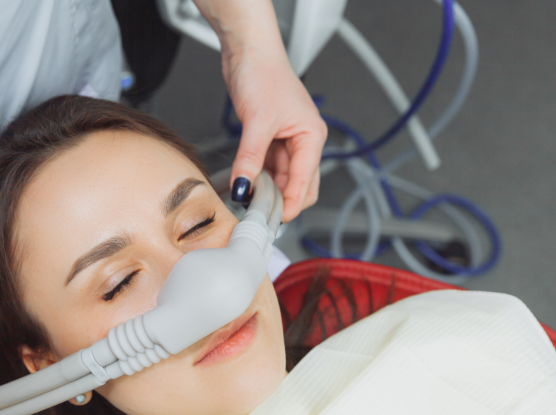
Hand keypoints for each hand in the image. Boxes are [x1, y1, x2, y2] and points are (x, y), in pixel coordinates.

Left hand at [224, 50, 326, 221]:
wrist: (249, 52)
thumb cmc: (264, 74)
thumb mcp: (257, 122)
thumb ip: (250, 158)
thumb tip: (243, 187)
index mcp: (312, 137)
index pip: (306, 182)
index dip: (291, 204)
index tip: (275, 221)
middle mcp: (303, 141)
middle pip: (299, 185)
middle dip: (281, 201)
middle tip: (260, 216)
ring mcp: (287, 141)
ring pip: (282, 178)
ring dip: (267, 190)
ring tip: (248, 200)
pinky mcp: (270, 139)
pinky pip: (268, 167)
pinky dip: (258, 177)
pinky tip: (245, 184)